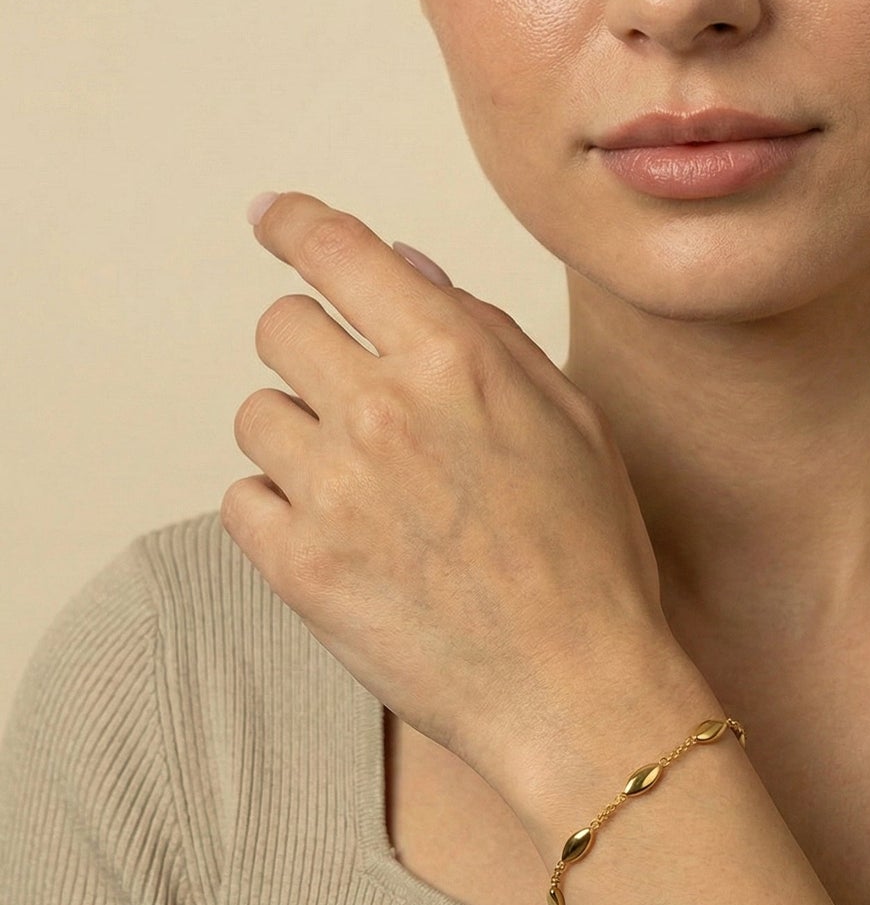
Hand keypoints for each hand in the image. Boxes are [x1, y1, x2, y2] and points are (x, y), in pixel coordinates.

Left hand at [221, 191, 696, 809]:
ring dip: (302, 437)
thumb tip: (409, 270)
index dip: (296, 224)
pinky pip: (242, 497)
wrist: (576, 687)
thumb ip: (484, 332)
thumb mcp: (571, 419)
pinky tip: (347, 536)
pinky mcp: (298, 566)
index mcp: (455, 358)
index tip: (272, 217)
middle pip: (280, 327)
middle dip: (317, 351)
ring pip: (257, 414)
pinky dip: (282, 508)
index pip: (340, 253)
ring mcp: (334, 490)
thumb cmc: (591, 553)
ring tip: (371, 490)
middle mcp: (383, 409)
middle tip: (364, 403)